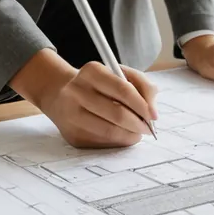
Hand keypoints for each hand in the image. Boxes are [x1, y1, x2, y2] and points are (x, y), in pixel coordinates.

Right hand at [10, 49, 157, 147]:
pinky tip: (121, 135)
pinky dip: (118, 141)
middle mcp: (77, 92)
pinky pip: (102, 143)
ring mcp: (71, 115)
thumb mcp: (121, 74)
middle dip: (139, 124)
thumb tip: (153, 113)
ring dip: (130, 135)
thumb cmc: (99, 84)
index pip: (123, 90)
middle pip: (117, 114)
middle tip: (148, 128)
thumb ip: (143, 86)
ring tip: (137, 132)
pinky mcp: (71, 135)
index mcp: (91, 72)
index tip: (153, 115)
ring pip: (110, 132)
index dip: (142, 105)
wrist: (60, 94)